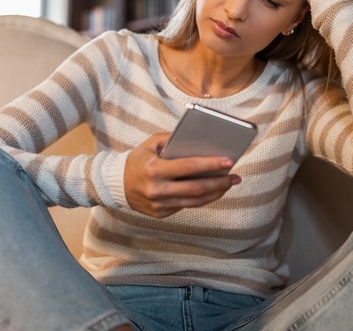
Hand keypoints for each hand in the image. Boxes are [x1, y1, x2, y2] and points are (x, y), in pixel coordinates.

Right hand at [124, 133, 240, 217]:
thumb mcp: (150, 144)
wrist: (116, 185)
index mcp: (154, 170)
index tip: (229, 161)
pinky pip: (187, 206)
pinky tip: (214, 191)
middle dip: (220, 182)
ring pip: (195, 201)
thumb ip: (171, 138)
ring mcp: (159, 204)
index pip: (189, 167)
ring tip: (229, 184)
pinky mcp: (161, 213)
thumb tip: (198, 140)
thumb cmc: (137, 160)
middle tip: (235, 177)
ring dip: (216, 193)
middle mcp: (157, 189)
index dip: (211, 164)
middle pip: (196, 188)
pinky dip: (202, 198)